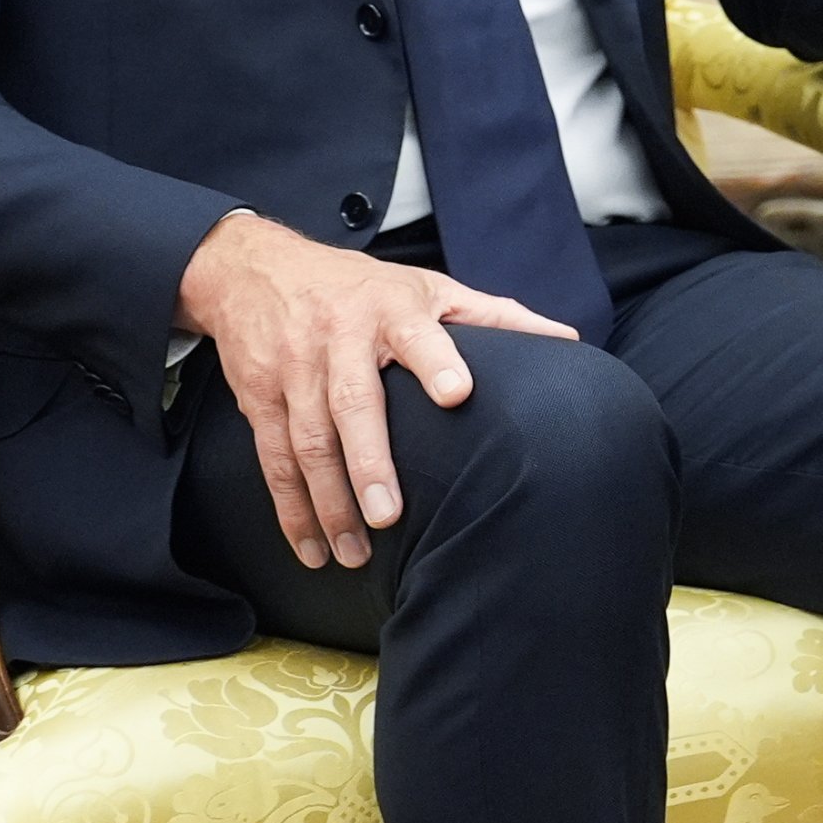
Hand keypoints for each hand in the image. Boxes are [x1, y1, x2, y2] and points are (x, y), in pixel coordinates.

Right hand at [176, 212, 577, 569]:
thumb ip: (494, 315)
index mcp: (392, 309)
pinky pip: (273, 459)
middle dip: (369, 462)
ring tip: (355, 552)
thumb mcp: (428, 286)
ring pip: (308, 442)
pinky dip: (290, 508)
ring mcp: (295, 371)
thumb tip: (567, 339)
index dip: (438, 362)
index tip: (458, 393)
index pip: (418, 335)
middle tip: (389, 516)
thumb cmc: (361, 285)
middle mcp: (339, 340)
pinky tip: (312, 548)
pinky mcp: (260, 399)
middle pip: (352, 404)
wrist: (256, 271)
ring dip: (328, 502)